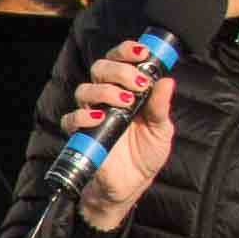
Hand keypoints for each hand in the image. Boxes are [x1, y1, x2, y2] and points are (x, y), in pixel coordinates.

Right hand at [67, 52, 177, 229]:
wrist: (132, 186)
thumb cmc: (146, 154)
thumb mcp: (161, 130)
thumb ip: (161, 107)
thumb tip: (167, 81)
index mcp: (127, 90)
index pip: (120, 60)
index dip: (126, 51)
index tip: (142, 53)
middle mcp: (107, 98)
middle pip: (100, 68)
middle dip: (119, 70)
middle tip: (137, 84)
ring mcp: (92, 115)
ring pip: (85, 89)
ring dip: (105, 90)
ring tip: (126, 102)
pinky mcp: (81, 135)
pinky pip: (71, 119)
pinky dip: (82, 115)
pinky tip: (99, 118)